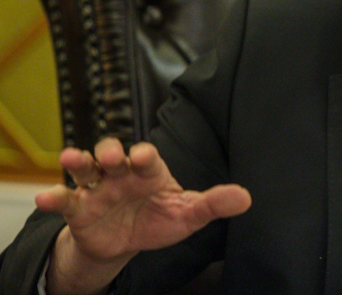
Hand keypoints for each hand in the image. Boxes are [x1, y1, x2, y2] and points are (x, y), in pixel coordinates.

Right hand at [35, 138, 250, 294]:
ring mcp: (98, 188)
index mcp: (150, 171)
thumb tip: (246, 198)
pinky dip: (54, 196)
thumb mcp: (187, 214)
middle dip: (111, 151)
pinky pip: (64, 199)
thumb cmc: (160, 218)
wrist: (127, 241)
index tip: (142, 157)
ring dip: (79, 161)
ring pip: (86, 168)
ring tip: (72, 158)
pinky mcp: (79, 208)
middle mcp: (122, 173)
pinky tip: (45, 197)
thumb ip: (213, 204)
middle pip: (113, 152)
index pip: (147, 156)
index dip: (144, 155)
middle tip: (112, 157)